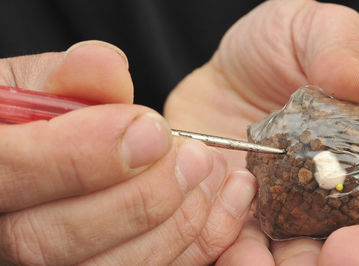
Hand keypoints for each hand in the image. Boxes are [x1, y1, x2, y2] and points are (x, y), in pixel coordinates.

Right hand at [0, 41, 256, 264]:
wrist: (51, 146)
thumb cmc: (39, 114)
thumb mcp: (43, 83)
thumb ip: (68, 76)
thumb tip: (104, 66)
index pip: (7, 171)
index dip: (80, 156)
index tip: (150, 131)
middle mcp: (3, 223)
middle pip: (48, 241)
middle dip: (137, 200)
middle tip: (191, 158)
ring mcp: (48, 254)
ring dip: (168, 227)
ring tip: (204, 176)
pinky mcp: (91, 262)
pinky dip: (186, 247)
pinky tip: (211, 206)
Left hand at [164, 0, 358, 264]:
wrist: (219, 70)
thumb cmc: (271, 48)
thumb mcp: (308, 30)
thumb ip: (343, 49)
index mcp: (358, 158)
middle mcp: (322, 196)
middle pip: (345, 247)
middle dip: (346, 261)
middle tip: (341, 253)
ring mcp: (276, 212)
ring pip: (291, 259)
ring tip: (264, 260)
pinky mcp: (231, 215)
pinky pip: (235, 248)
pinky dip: (237, 257)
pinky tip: (236, 252)